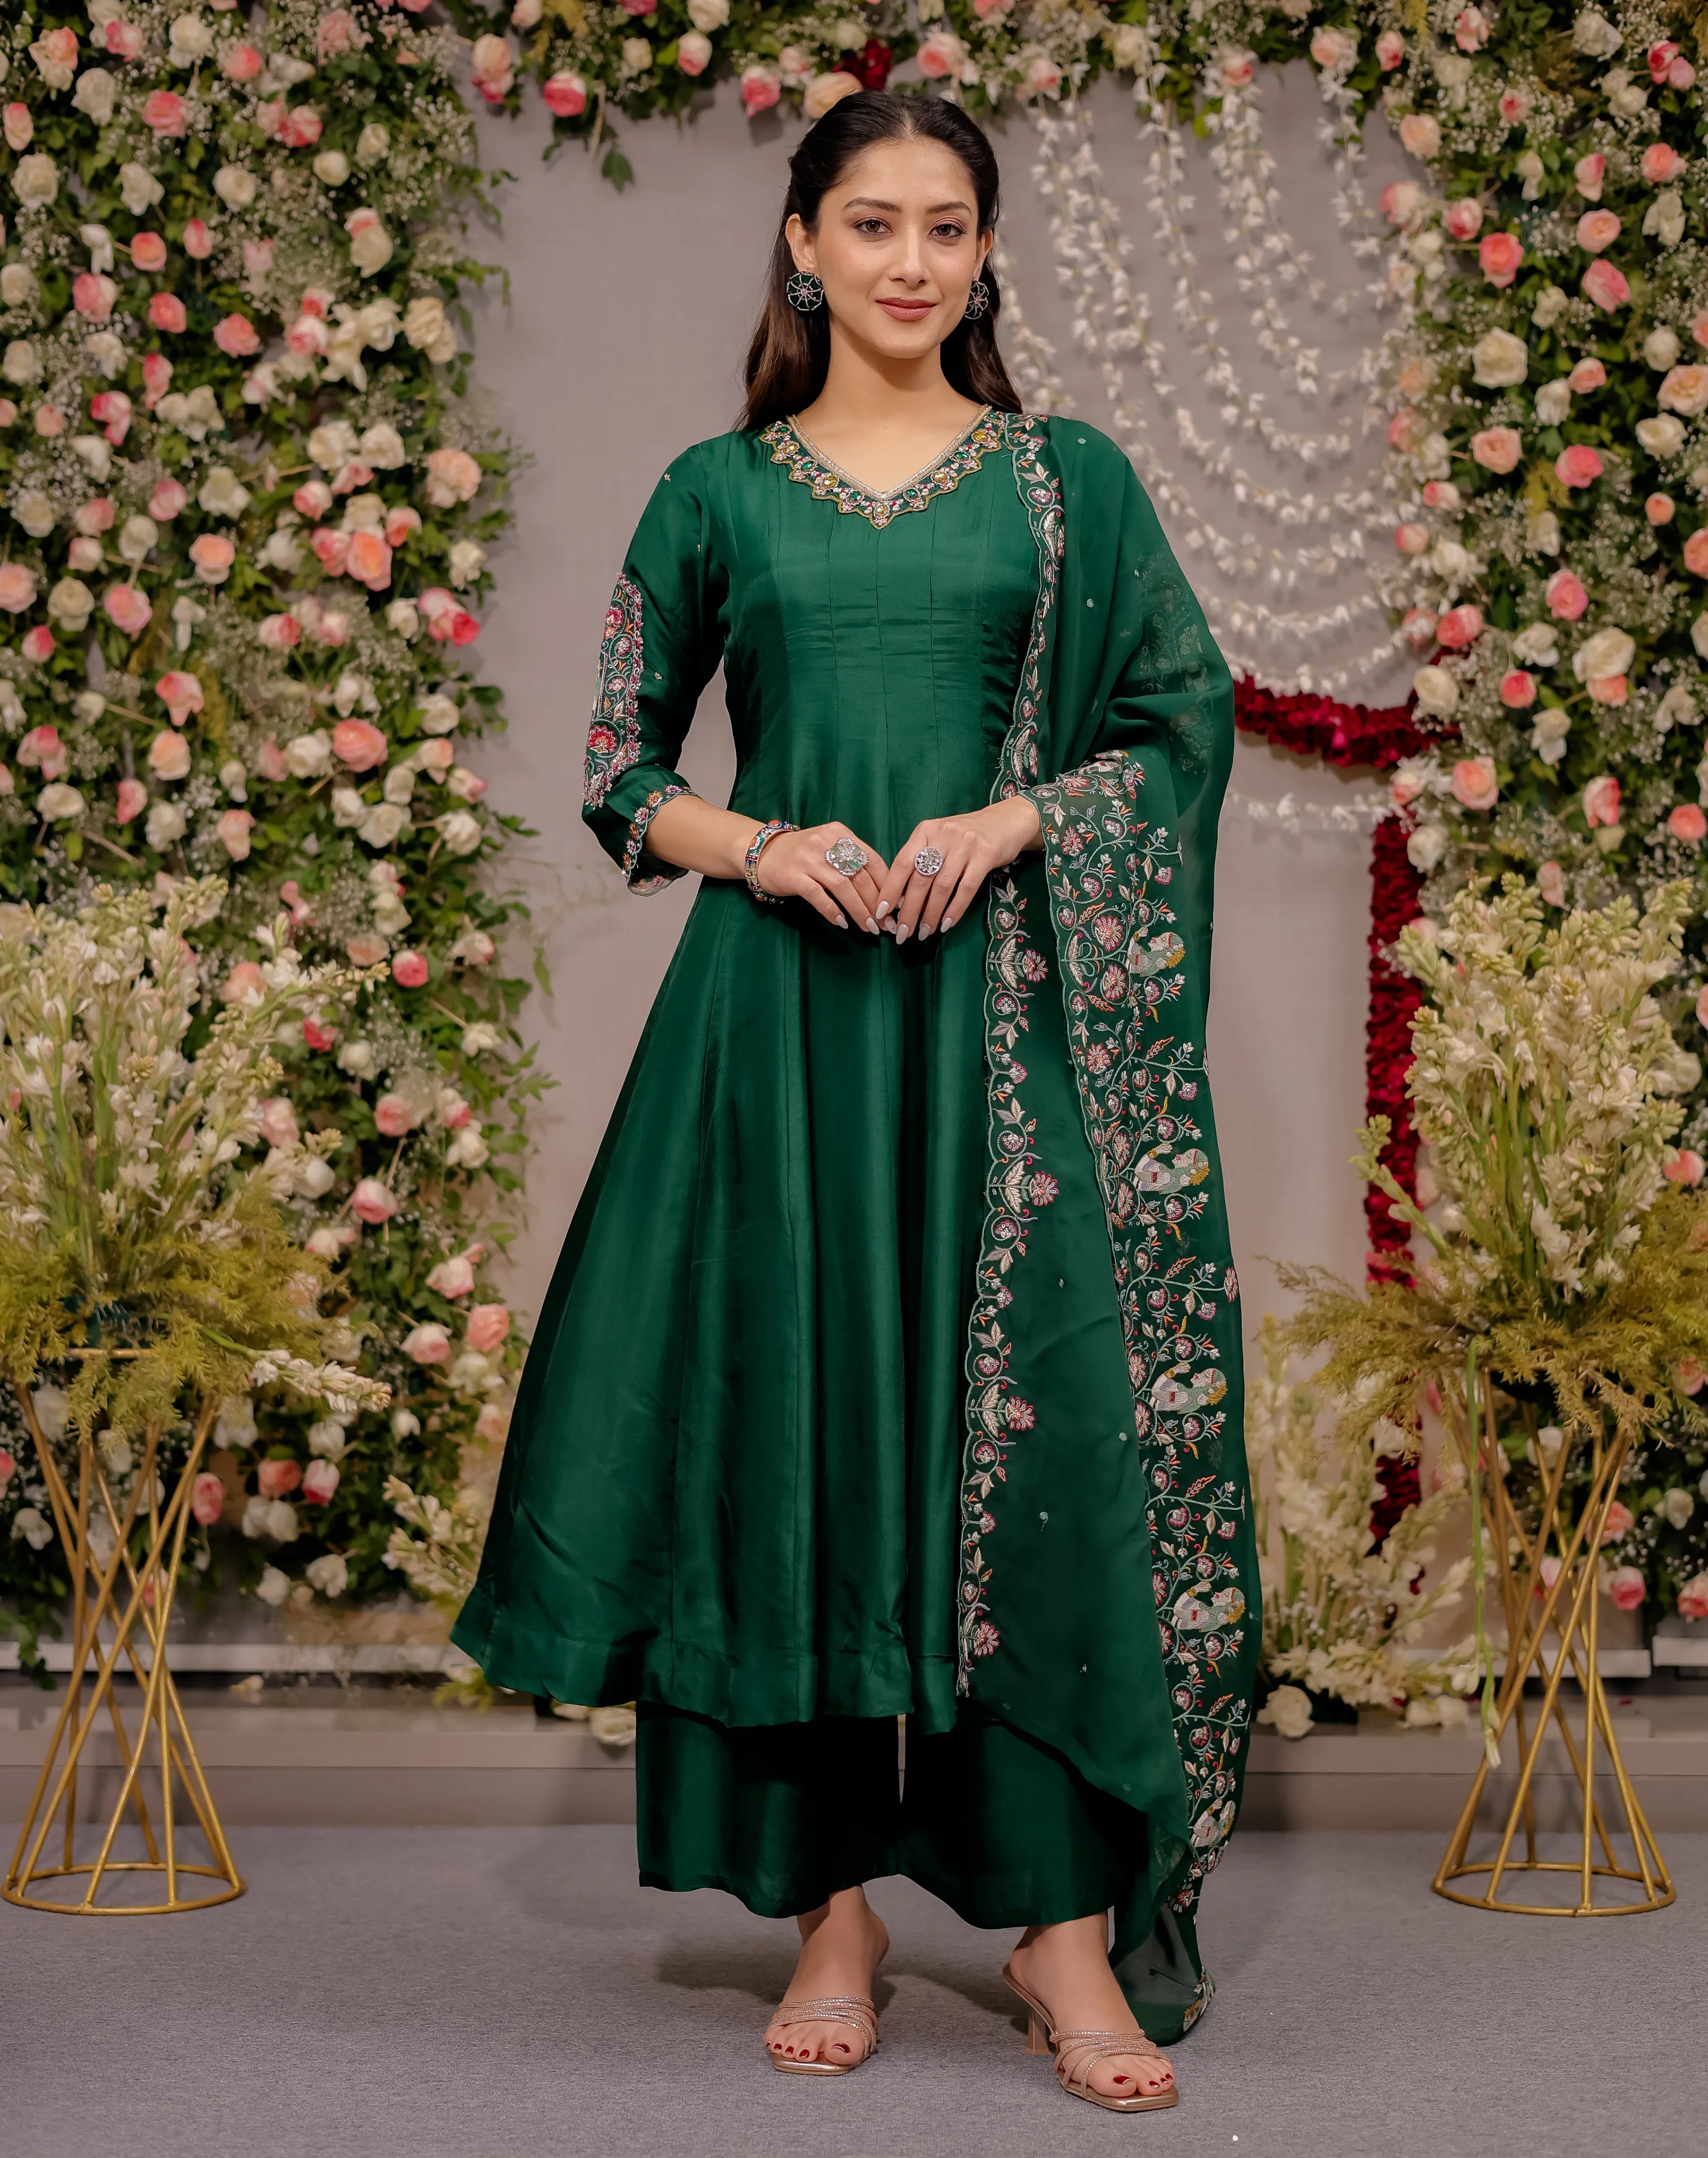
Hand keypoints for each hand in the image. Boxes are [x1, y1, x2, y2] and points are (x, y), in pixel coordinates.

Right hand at [755, 821, 888, 930]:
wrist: (763, 852)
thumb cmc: (804, 855)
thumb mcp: (830, 848)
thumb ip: (853, 862)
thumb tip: (884, 892)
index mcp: (840, 834)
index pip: (872, 860)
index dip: (887, 885)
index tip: (896, 906)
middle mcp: (826, 842)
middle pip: (860, 876)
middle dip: (877, 903)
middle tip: (886, 924)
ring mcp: (809, 859)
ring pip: (843, 887)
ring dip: (859, 910)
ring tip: (870, 927)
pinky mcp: (794, 876)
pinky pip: (819, 896)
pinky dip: (833, 911)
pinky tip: (843, 923)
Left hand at [876, 798, 1041, 942]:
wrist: (1004, 821)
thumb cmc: (964, 836)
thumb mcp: (937, 840)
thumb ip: (920, 861)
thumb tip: (900, 899)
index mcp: (924, 831)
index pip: (901, 863)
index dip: (890, 889)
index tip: (880, 912)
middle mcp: (942, 835)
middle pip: (920, 879)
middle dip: (909, 910)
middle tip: (902, 933)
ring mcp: (965, 845)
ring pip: (942, 887)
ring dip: (931, 914)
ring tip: (923, 932)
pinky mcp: (985, 856)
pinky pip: (966, 889)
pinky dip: (955, 909)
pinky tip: (946, 924)